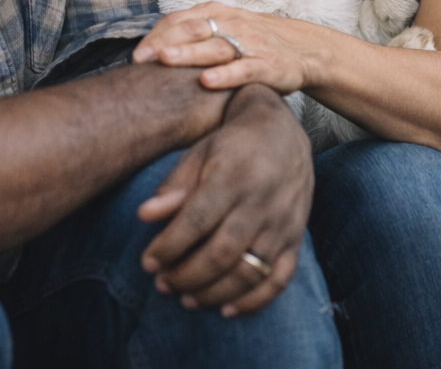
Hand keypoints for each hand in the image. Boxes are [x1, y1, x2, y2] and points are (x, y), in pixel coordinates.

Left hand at [133, 2, 323, 94]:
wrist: (301, 51)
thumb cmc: (251, 44)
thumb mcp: (222, 30)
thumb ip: (192, 36)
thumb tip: (149, 52)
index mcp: (216, 13)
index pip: (179, 20)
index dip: (156, 36)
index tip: (136, 55)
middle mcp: (231, 23)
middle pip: (192, 29)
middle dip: (164, 43)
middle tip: (141, 59)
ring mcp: (250, 43)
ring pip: (215, 47)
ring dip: (189, 53)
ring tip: (165, 60)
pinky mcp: (266, 64)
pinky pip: (243, 69)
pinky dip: (225, 75)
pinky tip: (206, 81)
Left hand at [136, 84, 312, 316]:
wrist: (283, 132)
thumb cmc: (231, 146)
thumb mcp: (199, 154)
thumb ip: (174, 186)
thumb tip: (144, 215)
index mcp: (233, 177)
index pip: (197, 220)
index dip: (169, 246)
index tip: (148, 262)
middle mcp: (261, 202)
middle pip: (222, 253)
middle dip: (187, 275)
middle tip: (163, 284)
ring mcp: (282, 224)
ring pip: (249, 272)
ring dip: (214, 293)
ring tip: (185, 297)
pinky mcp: (295, 239)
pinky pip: (279, 279)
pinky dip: (254, 301)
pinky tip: (226, 310)